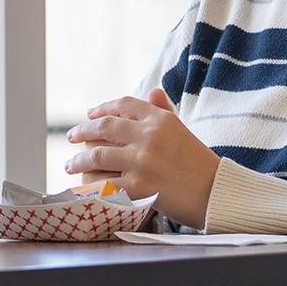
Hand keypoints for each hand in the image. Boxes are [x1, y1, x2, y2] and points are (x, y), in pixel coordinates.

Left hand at [63, 88, 220, 227]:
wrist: (216, 194)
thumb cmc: (200, 164)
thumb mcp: (182, 131)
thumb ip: (163, 111)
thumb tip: (152, 91)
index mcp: (161, 118)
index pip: (124, 104)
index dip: (102, 108)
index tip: (89, 114)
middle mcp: (150, 135)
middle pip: (104, 126)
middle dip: (82, 130)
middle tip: (71, 136)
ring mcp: (143, 160)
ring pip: (97, 154)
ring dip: (78, 161)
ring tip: (70, 165)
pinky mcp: (138, 186)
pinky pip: (103, 183)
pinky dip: (88, 186)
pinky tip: (81, 187)